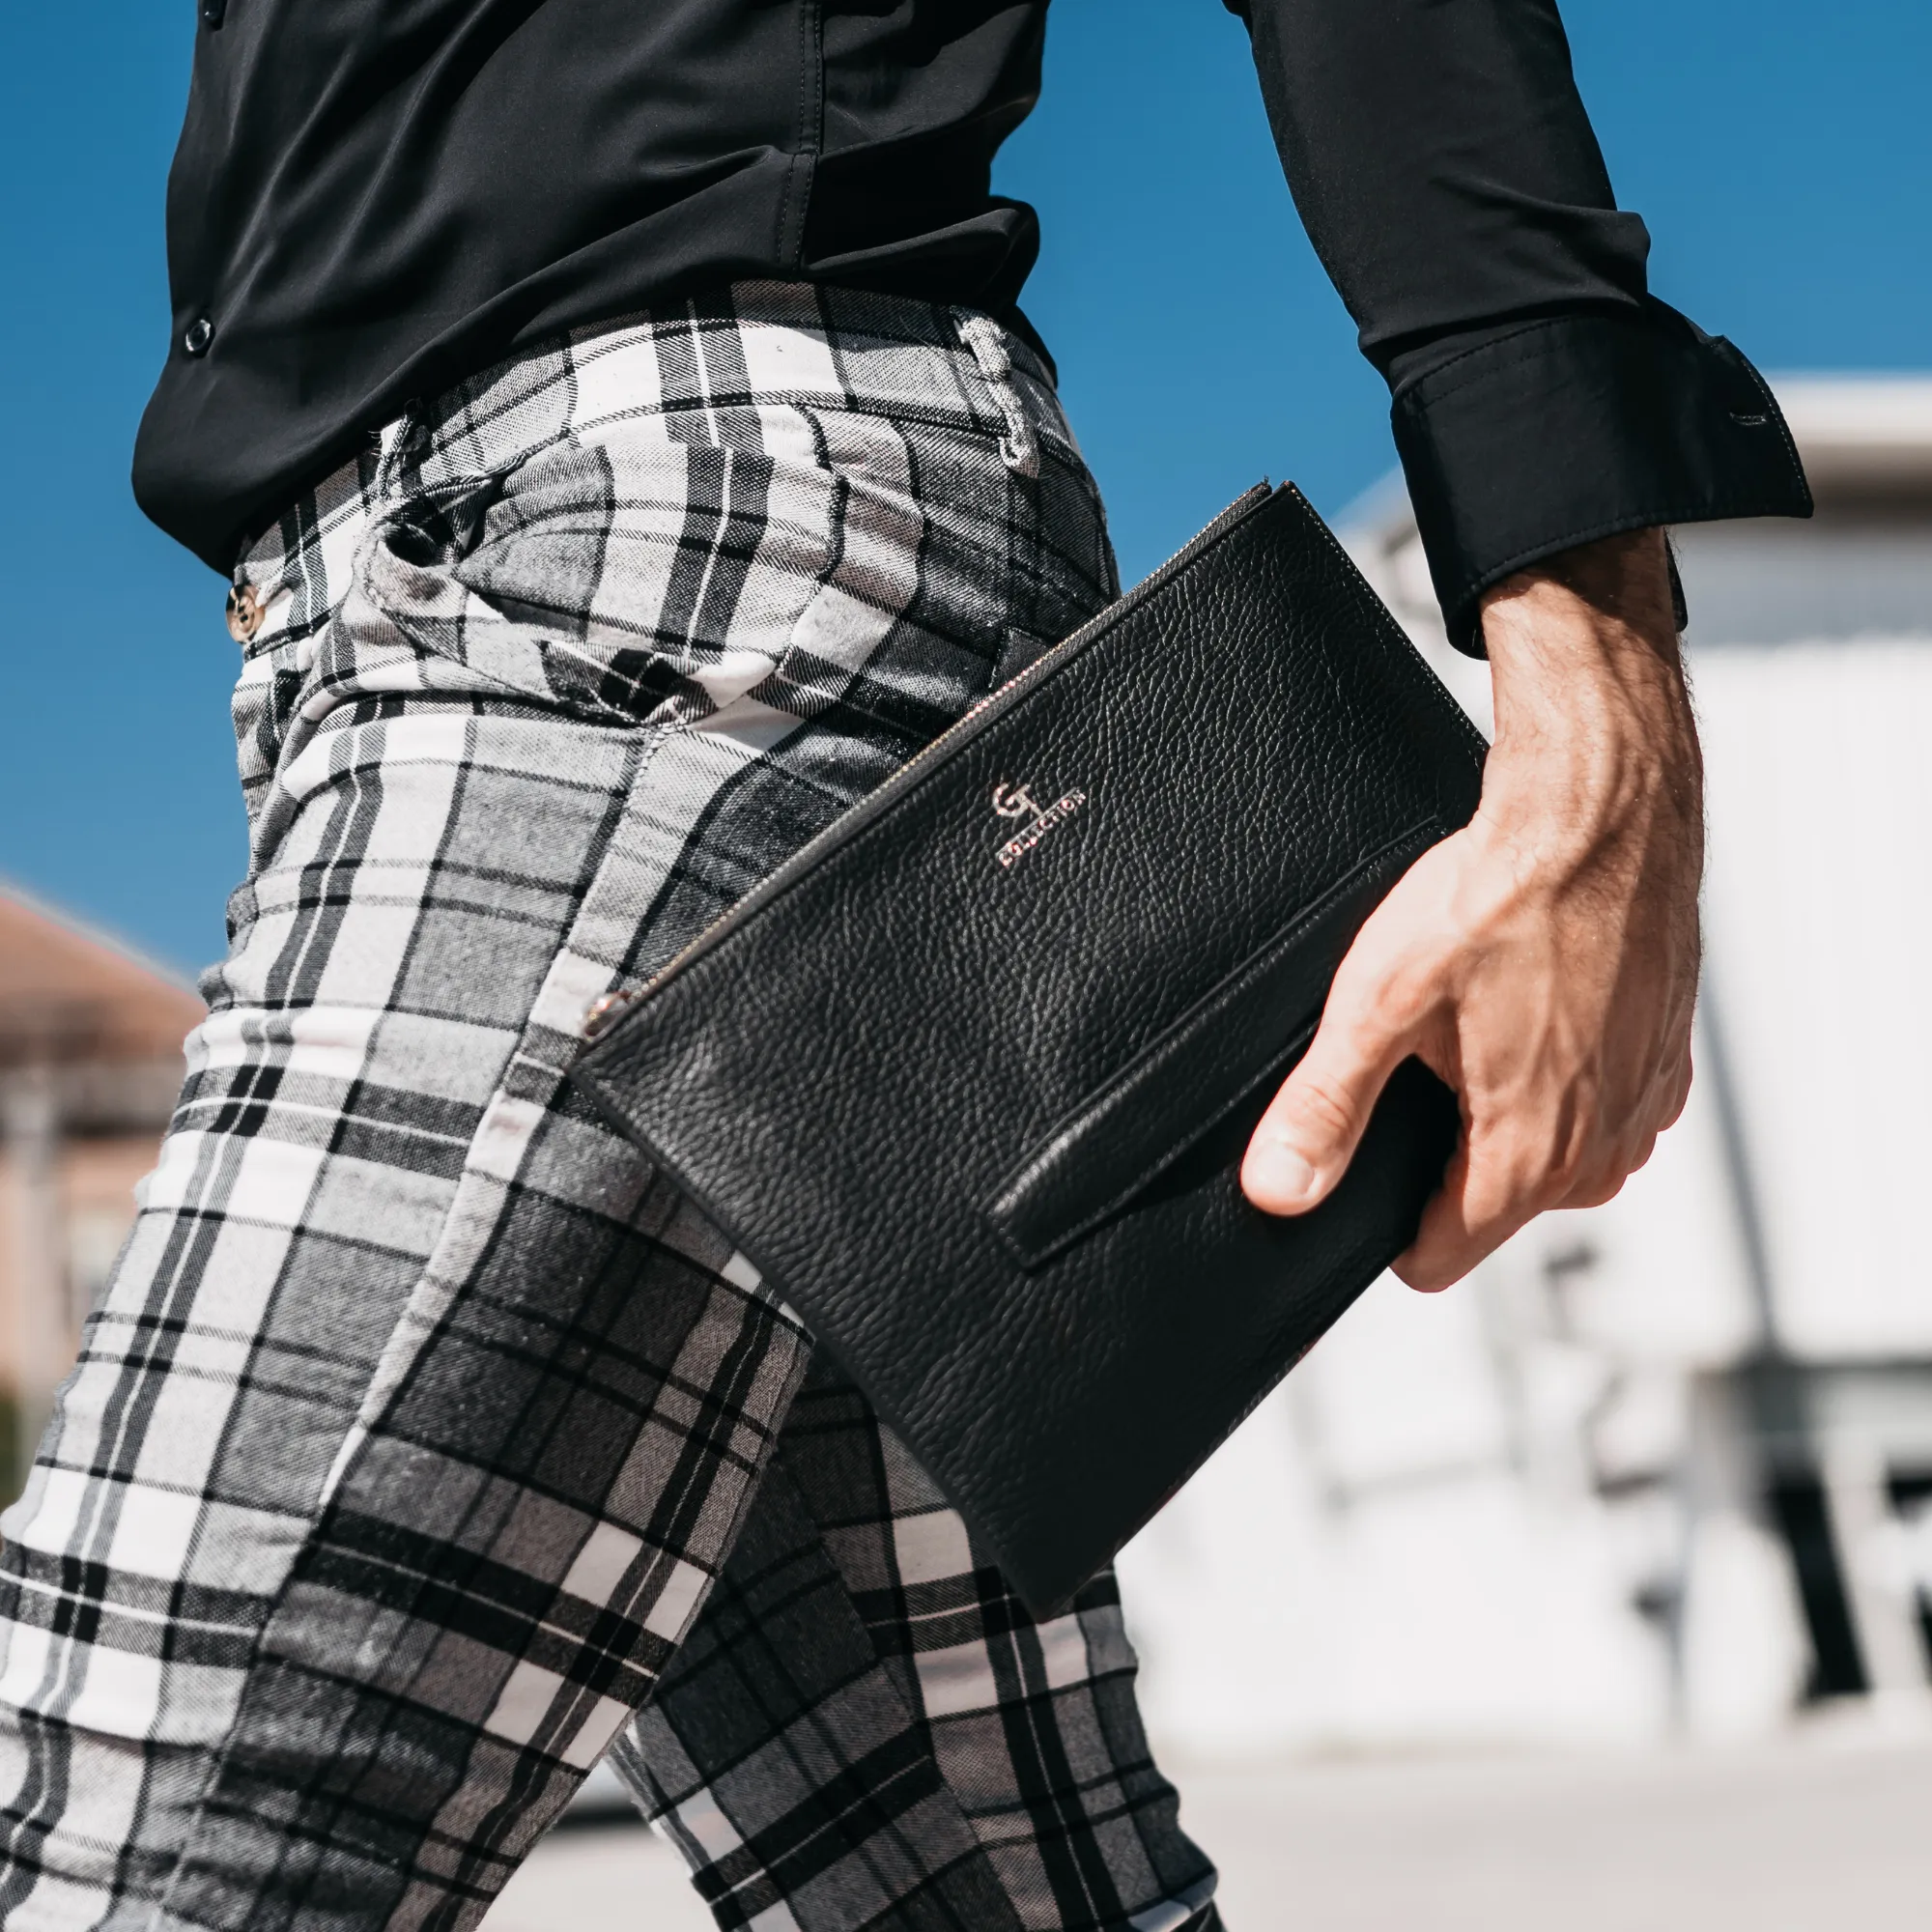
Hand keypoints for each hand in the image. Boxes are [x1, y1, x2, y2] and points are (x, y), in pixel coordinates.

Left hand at [1239, 527, 1701, 1289]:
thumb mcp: (1379, 1006)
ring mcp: (1645, 1110)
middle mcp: (1603, 1154)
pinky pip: (1598, 1112)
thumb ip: (1324, 1108)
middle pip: (1492, 1211)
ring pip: (1549, 1165)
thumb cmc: (1500, 896)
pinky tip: (1531, 1013)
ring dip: (1507, 1120)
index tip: (1362, 1158)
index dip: (1385, 1222)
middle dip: (1445, 1159)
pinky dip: (1561, 1081)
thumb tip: (1277, 1191)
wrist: (1602, 814)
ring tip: (1477, 1029)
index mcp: (1530, 1159)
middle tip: (1421, 1063)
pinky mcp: (1668, 1065)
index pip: (1439, 1259)